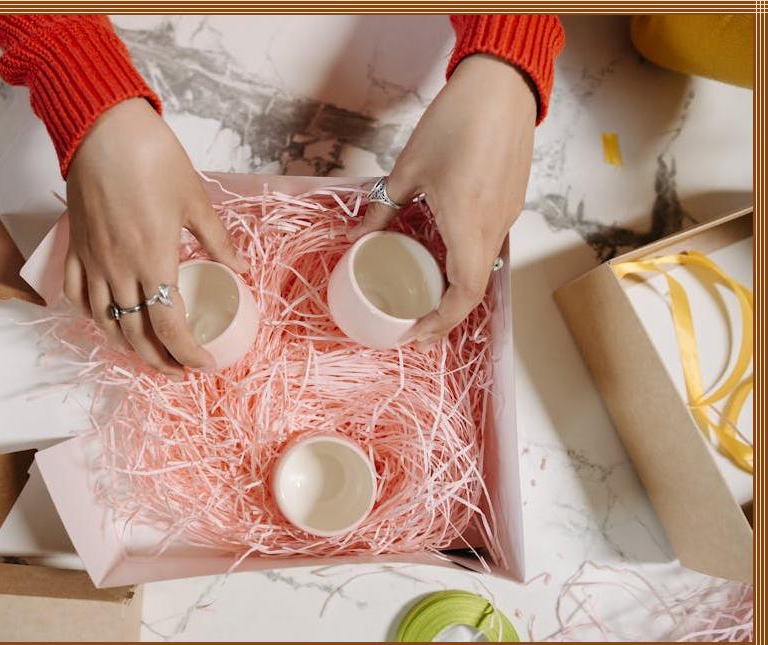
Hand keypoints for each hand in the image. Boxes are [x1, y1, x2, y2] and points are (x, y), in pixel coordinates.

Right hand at [64, 98, 246, 377]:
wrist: (102, 127)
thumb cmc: (152, 158)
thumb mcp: (195, 199)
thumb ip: (216, 240)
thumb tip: (237, 268)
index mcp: (153, 261)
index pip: (170, 327)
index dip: (188, 354)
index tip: (204, 365)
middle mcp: (118, 269)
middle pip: (135, 334)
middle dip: (159, 361)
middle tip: (179, 371)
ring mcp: (92, 260)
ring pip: (104, 321)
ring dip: (126, 345)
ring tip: (147, 352)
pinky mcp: (74, 246)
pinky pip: (76, 294)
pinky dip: (91, 315)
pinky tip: (105, 317)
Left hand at [348, 54, 535, 349]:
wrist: (502, 86)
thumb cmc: (455, 122)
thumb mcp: (408, 168)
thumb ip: (383, 207)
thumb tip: (357, 237)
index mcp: (467, 225)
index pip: (463, 294)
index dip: (441, 322)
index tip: (416, 334)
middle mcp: (494, 227)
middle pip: (474, 288)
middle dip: (445, 314)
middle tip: (416, 325)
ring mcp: (507, 215)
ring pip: (484, 268)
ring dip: (456, 288)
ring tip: (426, 296)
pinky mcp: (511, 201)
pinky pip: (489, 244)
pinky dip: (466, 261)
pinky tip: (443, 255)